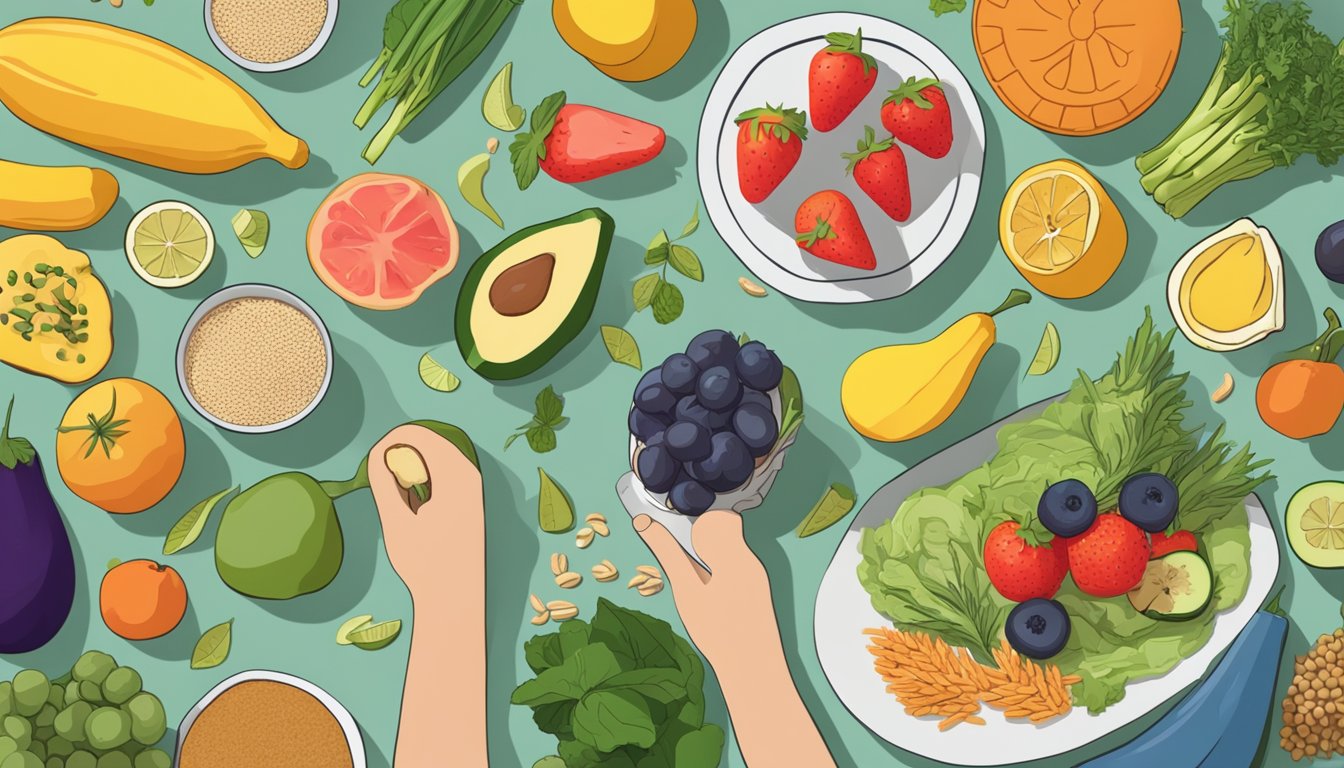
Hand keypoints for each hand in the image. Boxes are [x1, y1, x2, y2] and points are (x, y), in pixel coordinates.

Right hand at [370, 424, 487, 766]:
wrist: (456, 598)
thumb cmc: (425, 562)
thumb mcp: (396, 520)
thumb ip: (384, 482)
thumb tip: (378, 454)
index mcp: (456, 475)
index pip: (417, 435)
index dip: (388, 442)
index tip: (371, 465)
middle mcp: (469, 474)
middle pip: (427, 442)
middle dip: (399, 455)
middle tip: (383, 486)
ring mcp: (472, 486)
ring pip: (433, 459)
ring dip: (410, 471)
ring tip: (402, 506)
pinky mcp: (470, 499)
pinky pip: (441, 475)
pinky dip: (422, 483)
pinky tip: (416, 512)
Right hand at [633, 510, 835, 767]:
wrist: (754, 670)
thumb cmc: (718, 631)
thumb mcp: (686, 590)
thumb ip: (667, 553)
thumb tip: (644, 522)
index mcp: (735, 553)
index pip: (718, 516)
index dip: (695, 522)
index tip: (674, 534)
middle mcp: (750, 558)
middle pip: (723, 530)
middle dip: (697, 540)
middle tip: (680, 564)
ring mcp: (757, 574)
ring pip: (729, 550)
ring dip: (706, 558)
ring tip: (694, 586)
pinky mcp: (758, 588)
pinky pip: (736, 567)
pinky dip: (718, 573)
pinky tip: (710, 598)